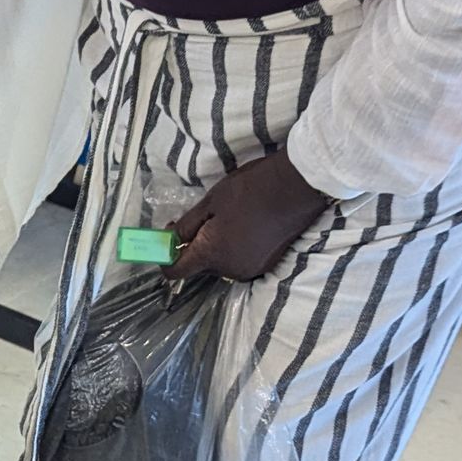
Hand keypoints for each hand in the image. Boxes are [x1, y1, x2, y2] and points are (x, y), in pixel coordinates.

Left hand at [168, 151, 331, 282]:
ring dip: (216, 248)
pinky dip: (235, 249)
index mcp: (211, 255)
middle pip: (200, 267)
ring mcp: (251, 270)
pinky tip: (243, 227)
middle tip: (199, 220)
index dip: (165, 258)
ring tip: (225, 220)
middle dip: (194, 247)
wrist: (296, 188)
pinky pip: (240, 262)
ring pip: (221, 265)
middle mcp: (230, 270)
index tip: (168, 238)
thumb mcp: (210, 202)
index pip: (175, 272)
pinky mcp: (267, 265)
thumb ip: (186, 227)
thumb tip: (169, 241)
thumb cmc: (249, 190)